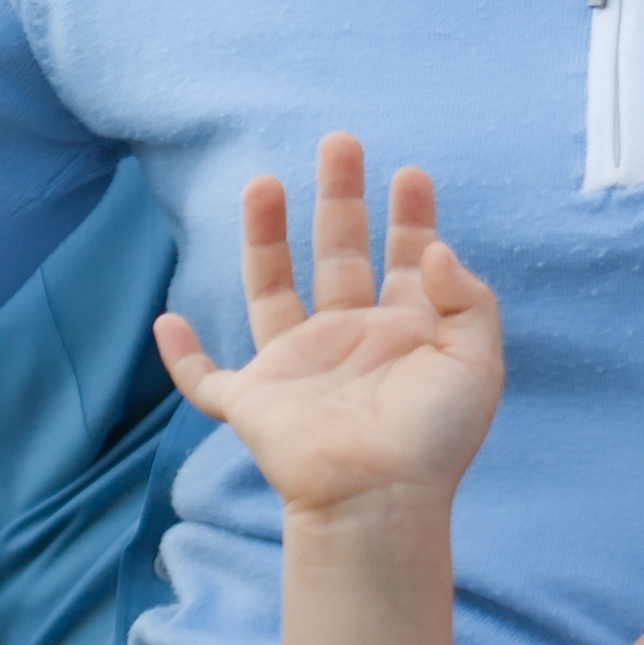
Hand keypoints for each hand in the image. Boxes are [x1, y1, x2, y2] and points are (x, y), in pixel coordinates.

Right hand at [154, 135, 504, 518]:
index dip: (410, 218)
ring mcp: (299, 369)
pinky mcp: (255, 403)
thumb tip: (437, 249)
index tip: (411, 173)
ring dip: (266, 238)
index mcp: (403, 333)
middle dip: (340, 199)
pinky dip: (184, 357)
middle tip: (340, 143)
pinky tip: (168, 323)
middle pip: (339, 254)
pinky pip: (207, 380)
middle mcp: (349, 341)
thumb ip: (467, 300)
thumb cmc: (432, 440)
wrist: (378, 501)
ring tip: (264, 182)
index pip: (407, 261)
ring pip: (273, 290)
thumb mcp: (475, 363)